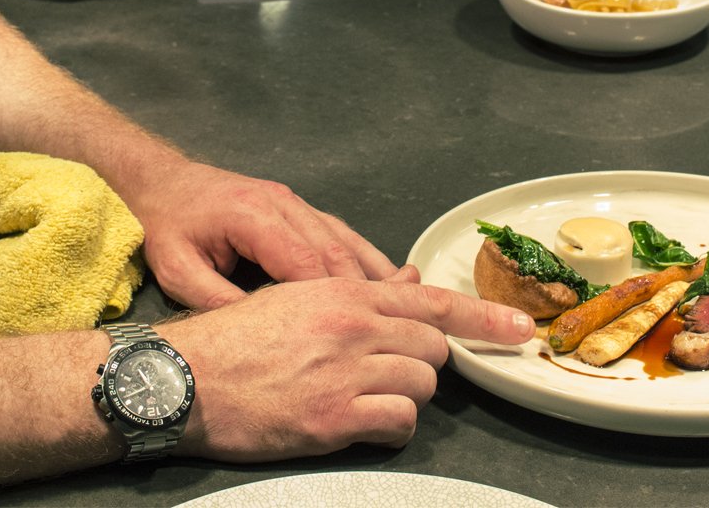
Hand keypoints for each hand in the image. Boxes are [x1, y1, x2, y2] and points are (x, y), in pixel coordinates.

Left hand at [125, 158, 397, 309]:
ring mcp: (292, 201)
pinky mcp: (296, 205)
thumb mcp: (179, 270)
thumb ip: (217, 301)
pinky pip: (337, 231)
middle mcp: (281, 202)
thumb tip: (260, 335)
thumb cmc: (169, 226)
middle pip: (332, 249)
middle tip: (387, 329)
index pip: (303, 260)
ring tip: (400, 308)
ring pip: (342, 238)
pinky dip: (362, 257)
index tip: (349, 334)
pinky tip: (385, 279)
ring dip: (369, 273)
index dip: (329, 299)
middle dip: (360, 291)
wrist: (164, 182)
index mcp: (252, 215)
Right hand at [163, 272, 536, 460]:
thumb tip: (409, 282)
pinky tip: (359, 422)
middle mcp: (354, 326)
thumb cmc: (237, 336)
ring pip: (420, 386)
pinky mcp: (336, 419)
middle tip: (385, 369)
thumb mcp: (296, 296)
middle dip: (420, 361)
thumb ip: (357, 291)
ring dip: (402, 394)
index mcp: (344, 292)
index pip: (429, 301)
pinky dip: (389, 426)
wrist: (189, 376)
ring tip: (361, 395)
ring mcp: (347, 373)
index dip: (482, 316)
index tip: (519, 329)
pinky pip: (399, 423)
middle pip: (432, 346)